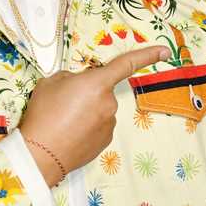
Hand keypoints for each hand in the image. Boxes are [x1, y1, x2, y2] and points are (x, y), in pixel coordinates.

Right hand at [18, 45, 164, 186]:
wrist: (41, 155)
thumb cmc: (43, 114)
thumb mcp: (50, 83)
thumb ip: (69, 77)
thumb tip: (77, 83)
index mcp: (97, 83)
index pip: (126, 64)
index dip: (147, 55)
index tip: (164, 50)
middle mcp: (109, 103)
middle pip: (102, 90)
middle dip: (87, 92)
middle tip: (63, 102)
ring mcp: (109, 124)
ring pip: (100, 110)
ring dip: (86, 111)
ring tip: (62, 121)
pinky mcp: (105, 142)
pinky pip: (98, 127)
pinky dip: (86, 127)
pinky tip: (69, 133)